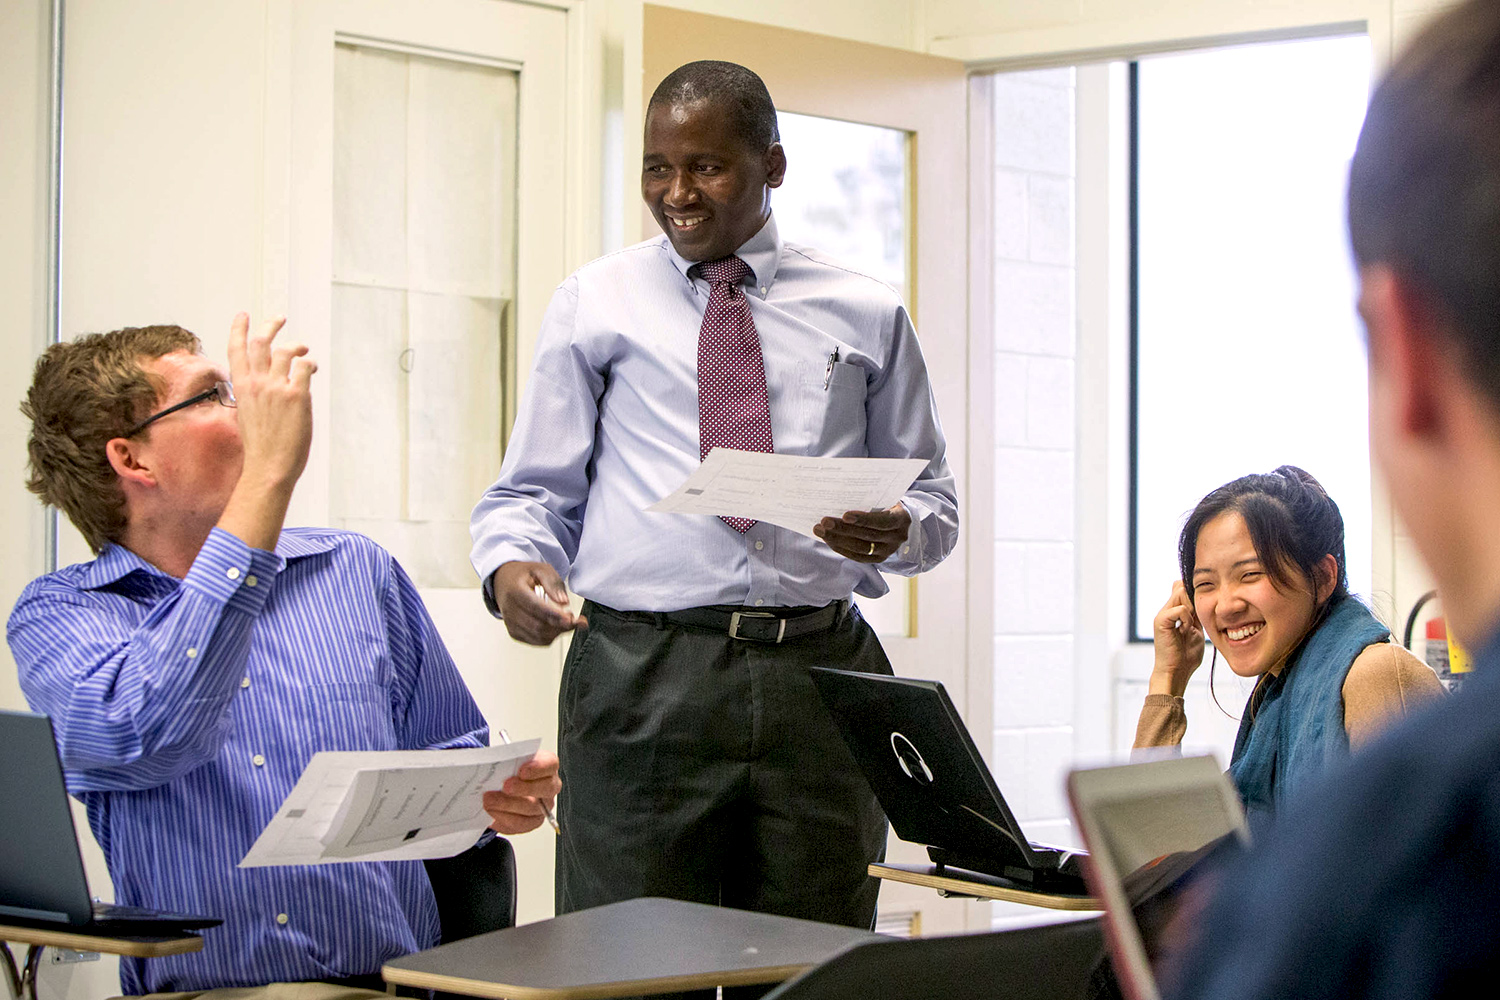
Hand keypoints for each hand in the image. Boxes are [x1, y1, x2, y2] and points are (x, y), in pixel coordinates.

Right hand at [216, 313, 315, 550]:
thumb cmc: (260, 448)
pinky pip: (305, 368)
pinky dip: (309, 365)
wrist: (268, 467)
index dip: (239, 329)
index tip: (243, 315)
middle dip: (270, 325)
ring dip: (297, 346)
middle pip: (262, 343)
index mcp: (241, 388)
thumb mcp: (249, 415)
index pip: (236, 350)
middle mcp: (257, 383)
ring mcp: (276, 387)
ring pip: (286, 351)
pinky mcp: (297, 395)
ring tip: (304, 350)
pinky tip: (311, 370)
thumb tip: (271, 385)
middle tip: (279, 317)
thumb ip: (256, 396)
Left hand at [484, 751, 561, 834]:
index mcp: (547, 766)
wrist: (501, 789)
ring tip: (490, 800)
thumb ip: (506, 760)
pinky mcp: (532, 822)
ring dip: (508, 804)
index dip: (538, 768)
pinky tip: (492, 811)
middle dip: (524, 788)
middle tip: (505, 786)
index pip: (551, 764)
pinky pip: (521, 823)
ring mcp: (543, 806)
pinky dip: (503, 817)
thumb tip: (493, 762)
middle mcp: (549, 786)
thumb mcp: (509, 761)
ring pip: (531, 808)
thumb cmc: (509, 772)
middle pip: (546, 788)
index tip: (522, 771)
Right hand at [493, 561, 586, 645]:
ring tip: (567, 620)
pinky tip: (556, 627)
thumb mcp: (541, 569)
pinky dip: (550, 637)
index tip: (569, 618)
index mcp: (515, 590)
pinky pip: (535, 641)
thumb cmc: (524, 575)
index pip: (535, 606)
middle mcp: (509, 609)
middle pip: (537, 625)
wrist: (504, 581)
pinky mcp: (514, 632)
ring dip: (557, 632)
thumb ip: (553, 584)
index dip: (553, 614)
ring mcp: (510, 623)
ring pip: (538, 636)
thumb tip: (564, 602)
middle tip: (575, 618)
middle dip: (560, 625)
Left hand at [813, 503, 911, 562]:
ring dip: (837, 539)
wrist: (899, 520)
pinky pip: (858, 557)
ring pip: (861, 548)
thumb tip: (841, 492)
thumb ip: (871, 497)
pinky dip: (841, 548)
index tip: (845, 515)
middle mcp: (897, 537)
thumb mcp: (885, 497)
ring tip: (820, 530)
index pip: (883, 520)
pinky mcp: (878, 558)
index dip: (864, 519)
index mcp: (901, 518)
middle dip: (844, 529)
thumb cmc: (888, 504)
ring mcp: (888, 550)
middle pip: (868, 536)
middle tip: (824, 522)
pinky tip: (828, 539)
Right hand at [1149, 580, 1205, 697]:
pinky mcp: (1161, 621)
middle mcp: (1165, 610)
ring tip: (1192, 624)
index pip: (1181, 588)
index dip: (1194, 593)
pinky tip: (1186, 630)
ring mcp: (1162, 615)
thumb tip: (1201, 603)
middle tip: (1198, 617)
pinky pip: (1179, 609)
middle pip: (1181, 587)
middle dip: (1194, 598)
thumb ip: (1195, 616)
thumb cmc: (1186, 656)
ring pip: (1180, 593)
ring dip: (1191, 607)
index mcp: (1173, 612)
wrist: (1176, 672)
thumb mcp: (1196, 630)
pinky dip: (1187, 618)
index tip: (1203, 608)